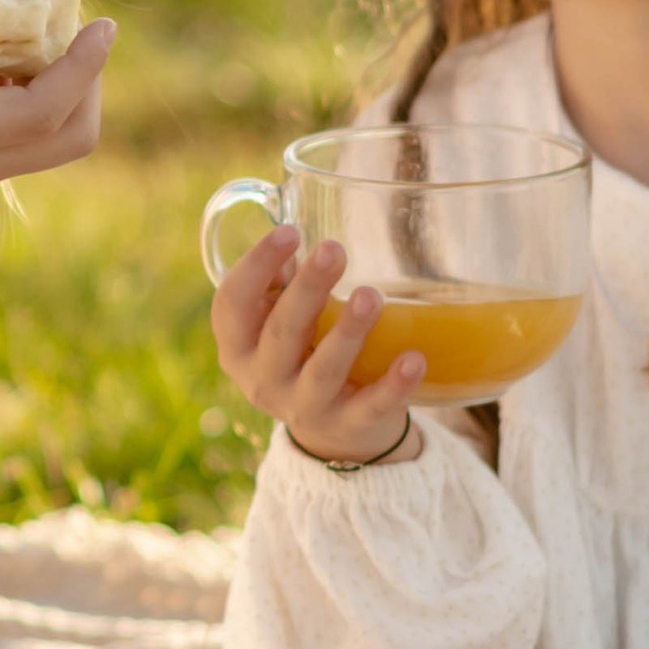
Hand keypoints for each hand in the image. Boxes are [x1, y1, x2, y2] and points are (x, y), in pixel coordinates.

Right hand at [0, 0, 114, 336]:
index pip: (41, 112)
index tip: (104, 23)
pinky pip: (5, 147)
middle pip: (68, 136)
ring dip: (51, 90)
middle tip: (71, 22)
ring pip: (41, 145)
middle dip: (86, 79)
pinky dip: (14, 104)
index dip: (84, 67)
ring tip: (21, 31)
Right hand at [210, 226, 422, 464]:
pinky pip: (371, 407)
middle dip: (307, 290)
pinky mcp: (347, 426)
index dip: (255, 266)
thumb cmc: (303, 352)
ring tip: (371, 295)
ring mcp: (304, 408)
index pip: (232, 303)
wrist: (332, 432)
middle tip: (334, 249)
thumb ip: (282, 280)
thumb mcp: (278, 320)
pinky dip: (393, 385)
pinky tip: (415, 358)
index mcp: (238, 346)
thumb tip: (294, 216)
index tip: (288, 230)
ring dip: (348, 332)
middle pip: (281, 333)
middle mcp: (262, 380)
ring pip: (323, 370)